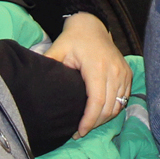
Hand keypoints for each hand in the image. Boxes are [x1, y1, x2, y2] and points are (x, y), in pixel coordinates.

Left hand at [45, 13, 132, 135]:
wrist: (92, 26)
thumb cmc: (73, 39)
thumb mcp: (58, 49)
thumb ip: (48, 64)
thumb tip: (32, 79)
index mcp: (97, 66)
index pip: (97, 101)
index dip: (89, 120)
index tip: (78, 132)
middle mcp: (114, 70)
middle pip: (109, 107)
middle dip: (95, 124)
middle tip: (80, 131)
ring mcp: (123, 72)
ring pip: (118, 106)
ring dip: (104, 119)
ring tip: (89, 124)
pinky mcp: (127, 74)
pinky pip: (124, 99)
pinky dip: (113, 109)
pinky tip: (100, 113)